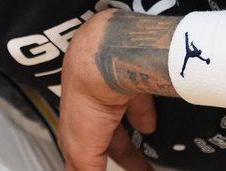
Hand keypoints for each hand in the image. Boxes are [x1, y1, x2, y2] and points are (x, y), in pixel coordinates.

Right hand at [59, 10, 156, 170]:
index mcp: (74, 130)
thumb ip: (84, 170)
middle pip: (107, 144)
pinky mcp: (132, 87)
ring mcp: (111, 97)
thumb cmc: (84, 98)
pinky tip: (151, 126)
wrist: (103, 64)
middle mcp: (91, 112)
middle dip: (122, 160)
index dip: (91, 168)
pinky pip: (140, 105)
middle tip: (136, 170)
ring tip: (144, 157)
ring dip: (133, 141)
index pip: (81, 158)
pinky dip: (145, 117)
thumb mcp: (80, 151)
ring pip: (123, 126)